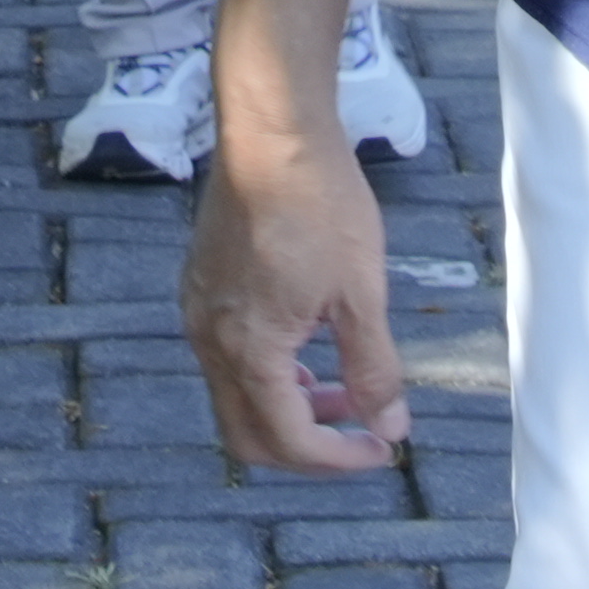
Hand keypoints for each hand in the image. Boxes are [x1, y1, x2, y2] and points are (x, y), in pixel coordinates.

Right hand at [182, 109, 406, 472]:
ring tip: (343, 386)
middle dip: (308, 446)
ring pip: (236, 397)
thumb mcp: (361, 292)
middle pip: (248, 437)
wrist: (271, 129)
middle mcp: (210, 341)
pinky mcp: (200, 288)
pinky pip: (226, 359)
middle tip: (361, 431)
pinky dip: (268, 373)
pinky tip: (308, 345)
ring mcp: (198, 313)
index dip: (340, 459)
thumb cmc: (319, 201)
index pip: (288, 441)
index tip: (384, 449)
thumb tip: (390, 429)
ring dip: (289, 408)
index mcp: (249, 350)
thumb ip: (373, 369)